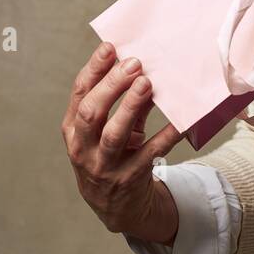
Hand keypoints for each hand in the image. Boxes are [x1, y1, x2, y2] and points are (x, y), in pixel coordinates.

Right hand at [61, 42, 184, 244]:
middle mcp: (83, 148)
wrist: (117, 207)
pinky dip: (165, 135)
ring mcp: (104, 166)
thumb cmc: (113, 156)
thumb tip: (142, 67)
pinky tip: (180, 120)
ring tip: (146, 83)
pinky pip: (150, 154)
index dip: (94, 69)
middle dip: (111, 86)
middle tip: (134, 63)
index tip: (111, 46)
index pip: (80, 94)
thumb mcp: (108, 129)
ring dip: (129, 107)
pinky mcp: (129, 179)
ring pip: (113, 134)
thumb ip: (122, 102)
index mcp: (73, 129)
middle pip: (91, 113)